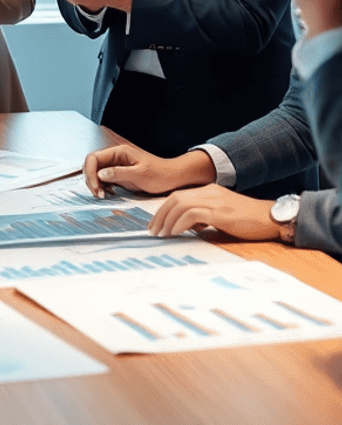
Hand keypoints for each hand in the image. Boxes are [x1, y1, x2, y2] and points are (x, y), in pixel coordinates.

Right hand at [84, 143, 215, 197]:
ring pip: (96, 172)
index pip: (93, 158)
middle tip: (98, 194)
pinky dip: (101, 186)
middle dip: (90, 179)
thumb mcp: (140, 174)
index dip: (90, 172)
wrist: (174, 178)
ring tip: (102, 195)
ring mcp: (116, 165)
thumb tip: (99, 174)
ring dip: (95, 184)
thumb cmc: (160, 174)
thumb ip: (118, 173)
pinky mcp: (119, 174)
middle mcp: (115, 157)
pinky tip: (107, 194)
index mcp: (119, 152)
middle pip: (92, 165)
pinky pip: (103, 179)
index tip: (96, 187)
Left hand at [148, 184, 278, 240]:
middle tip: (153, 230)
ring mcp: (214, 201)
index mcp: (209, 191)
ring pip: (180, 205)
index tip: (156, 223)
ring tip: (161, 233)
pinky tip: (174, 233)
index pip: (178, 196)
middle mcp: (209, 192)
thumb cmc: (249, 220)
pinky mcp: (220, 213)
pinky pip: (192, 215)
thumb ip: (205, 216)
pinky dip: (179, 223)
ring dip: (167, 220)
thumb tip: (188, 226)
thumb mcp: (222, 215)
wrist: (272, 218)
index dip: (164, 209)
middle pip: (175, 199)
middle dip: (160, 214)